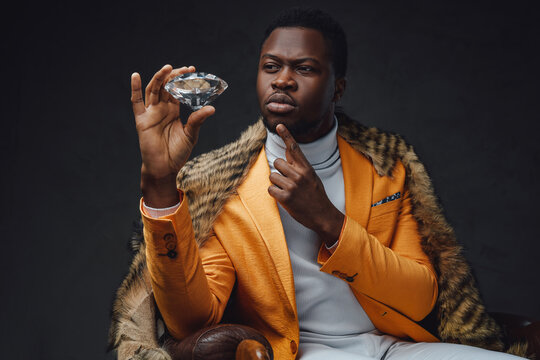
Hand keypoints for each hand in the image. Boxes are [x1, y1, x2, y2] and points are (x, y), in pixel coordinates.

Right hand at [131, 65, 214, 206]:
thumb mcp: (191, 134)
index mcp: (172, 110)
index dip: (183, 80)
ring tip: (168, 68)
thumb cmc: (177, 153)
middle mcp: (161, 109)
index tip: (193, 70)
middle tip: (186, 69)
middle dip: (175, 76)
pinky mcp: (142, 120)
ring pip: (153, 90)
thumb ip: (197, 120)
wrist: (165, 168)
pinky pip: (136, 103)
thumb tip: (211, 108)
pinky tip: (136, 76)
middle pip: (166, 87)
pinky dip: (135, 89)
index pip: (177, 90)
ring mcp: (150, 113)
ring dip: (159, 78)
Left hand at [267, 124, 344, 245]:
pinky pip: (271, 189)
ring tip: (288, 190)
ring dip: (277, 183)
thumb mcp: (312, 176)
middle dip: (279, 171)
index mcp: (307, 168)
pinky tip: (285, 198)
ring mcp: (292, 186)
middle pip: (277, 162)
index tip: (279, 126)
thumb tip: (287, 150)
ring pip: (272, 176)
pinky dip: (275, 194)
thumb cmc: (316, 195)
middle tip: (288, 181)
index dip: (286, 136)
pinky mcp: (285, 198)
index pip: (294, 149)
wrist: (323, 215)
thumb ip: (299, 165)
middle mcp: (299, 175)